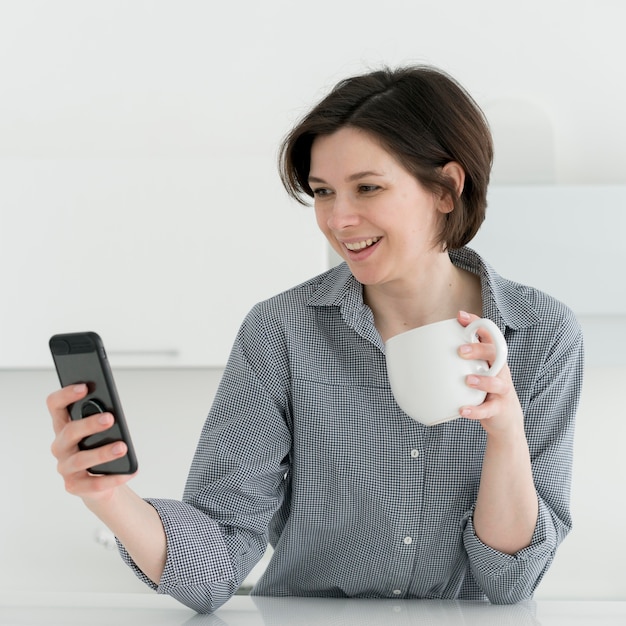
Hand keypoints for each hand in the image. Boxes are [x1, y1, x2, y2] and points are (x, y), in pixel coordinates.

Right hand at [47, 384, 135, 503]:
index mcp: (63, 426)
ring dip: (103, 452)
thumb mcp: (100, 431)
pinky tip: (130, 472)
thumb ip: (102, 417)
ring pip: (81, 459)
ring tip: (122, 447)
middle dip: (89, 424)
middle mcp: (60, 446)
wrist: (99, 483)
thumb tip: (112, 411)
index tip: (84, 387)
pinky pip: (95, 484)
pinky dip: (113, 478)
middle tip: (110, 418)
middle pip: (69, 431)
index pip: (55, 405)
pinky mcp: (74, 487)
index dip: (66, 394)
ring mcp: (65, 468)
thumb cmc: (99, 447)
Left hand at [456, 311, 523, 438]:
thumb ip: (456, 361)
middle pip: (496, 353)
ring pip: (498, 382)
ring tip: (467, 380)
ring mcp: (502, 389)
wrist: (504, 418)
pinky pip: (489, 409)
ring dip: (483, 380)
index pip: (489, 335)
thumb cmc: (483, 390)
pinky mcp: (500, 409)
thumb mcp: (473, 371)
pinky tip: (462, 410)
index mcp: (491, 358)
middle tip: (461, 351)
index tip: (460, 316)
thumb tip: (423, 353)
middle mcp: (500, 370)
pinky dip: (475, 410)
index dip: (477, 324)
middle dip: (479, 349)